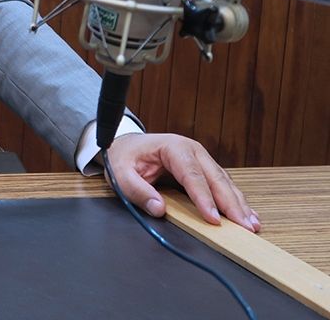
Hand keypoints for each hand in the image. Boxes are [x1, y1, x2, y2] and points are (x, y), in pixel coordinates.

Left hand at [106, 133, 259, 232]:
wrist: (125, 145)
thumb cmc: (124, 157)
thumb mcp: (120, 173)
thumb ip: (137, 191)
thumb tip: (159, 209)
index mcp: (173, 147)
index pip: (192, 175)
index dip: (204, 198)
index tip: (214, 219)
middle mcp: (192, 150)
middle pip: (216, 178)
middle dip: (231, 204)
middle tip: (244, 227)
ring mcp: (201, 158)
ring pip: (224, 182)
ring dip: (239, 204)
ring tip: (252, 224)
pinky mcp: (204, 168)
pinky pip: (222, 185)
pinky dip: (235, 200)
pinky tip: (248, 215)